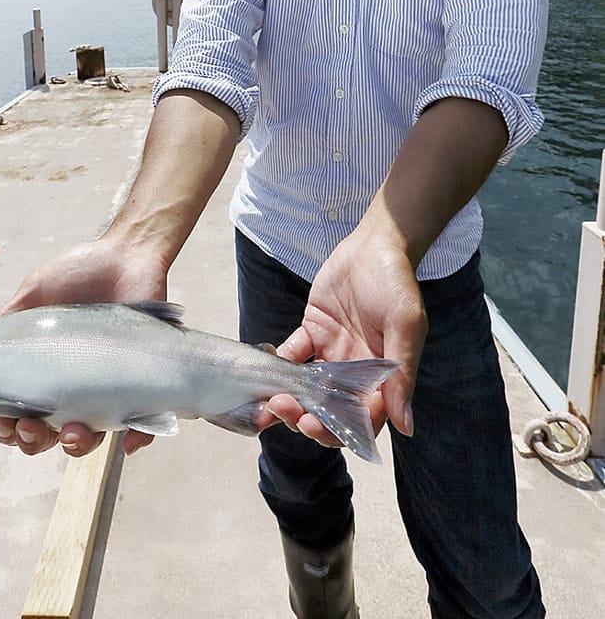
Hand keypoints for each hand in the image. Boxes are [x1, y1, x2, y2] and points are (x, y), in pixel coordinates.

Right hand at [0, 239, 166, 458]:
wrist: (126, 253)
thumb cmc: (79, 274)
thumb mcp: (33, 293)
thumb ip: (6, 321)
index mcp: (44, 372)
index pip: (19, 413)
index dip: (7, 428)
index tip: (2, 422)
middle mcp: (73, 386)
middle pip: (48, 435)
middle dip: (34, 441)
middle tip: (31, 425)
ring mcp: (107, 387)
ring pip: (90, 437)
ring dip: (77, 445)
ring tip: (71, 432)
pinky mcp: (141, 382)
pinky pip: (142, 423)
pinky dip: (137, 438)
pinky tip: (129, 441)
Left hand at [259, 227, 426, 446]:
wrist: (376, 243)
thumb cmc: (397, 283)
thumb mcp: (406, 326)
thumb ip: (401, 376)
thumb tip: (406, 427)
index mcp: (382, 377)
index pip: (359, 421)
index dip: (335, 431)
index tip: (312, 426)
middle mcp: (355, 370)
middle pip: (327, 410)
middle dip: (303, 418)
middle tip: (282, 408)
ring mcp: (333, 351)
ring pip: (307, 388)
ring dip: (288, 397)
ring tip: (269, 398)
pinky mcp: (314, 330)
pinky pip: (293, 354)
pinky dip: (278, 363)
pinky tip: (267, 365)